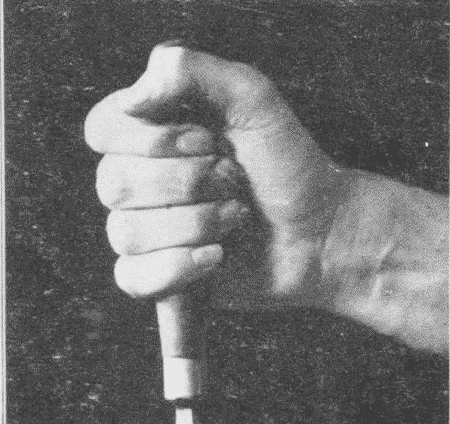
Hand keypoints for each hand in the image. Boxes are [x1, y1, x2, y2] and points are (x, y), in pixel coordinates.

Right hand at [85, 44, 446, 350]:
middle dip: (187, 183)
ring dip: (195, 224)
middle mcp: (140, 182)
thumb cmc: (288, 163)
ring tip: (237, 218)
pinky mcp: (161, 278)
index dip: (150, 140)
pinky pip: (131, 279)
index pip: (102, 130)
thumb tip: (135, 96)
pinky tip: (216, 258)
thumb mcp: (252, 98)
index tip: (207, 141)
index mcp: (150, 134)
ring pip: (126, 234)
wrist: (321, 230)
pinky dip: (175, 269)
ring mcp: (148, 233)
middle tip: (234, 182)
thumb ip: (192, 71)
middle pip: (114, 184)